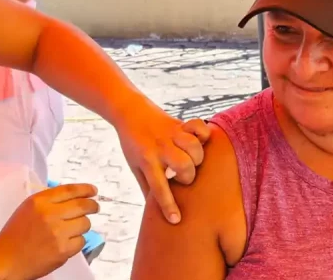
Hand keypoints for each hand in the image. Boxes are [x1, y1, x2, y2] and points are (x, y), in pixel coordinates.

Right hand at [0, 183, 99, 279]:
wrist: (5, 259)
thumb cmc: (15, 235)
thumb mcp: (28, 208)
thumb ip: (49, 201)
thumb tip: (74, 197)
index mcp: (39, 201)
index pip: (70, 190)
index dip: (85, 189)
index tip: (93, 190)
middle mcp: (49, 215)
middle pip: (82, 205)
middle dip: (92, 205)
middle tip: (95, 207)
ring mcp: (57, 233)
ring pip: (85, 224)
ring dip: (82, 225)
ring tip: (73, 229)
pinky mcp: (62, 250)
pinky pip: (81, 241)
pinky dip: (77, 241)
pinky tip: (66, 242)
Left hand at [116, 102, 210, 223]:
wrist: (130, 112)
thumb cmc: (133, 144)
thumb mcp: (134, 166)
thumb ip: (146, 187)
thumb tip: (154, 212)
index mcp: (146, 161)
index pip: (158, 187)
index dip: (168, 205)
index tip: (176, 220)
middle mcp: (160, 148)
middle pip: (183, 165)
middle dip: (188, 176)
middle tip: (182, 176)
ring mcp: (171, 134)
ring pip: (193, 147)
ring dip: (197, 157)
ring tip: (191, 160)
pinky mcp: (180, 124)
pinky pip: (198, 126)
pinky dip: (203, 133)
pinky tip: (200, 140)